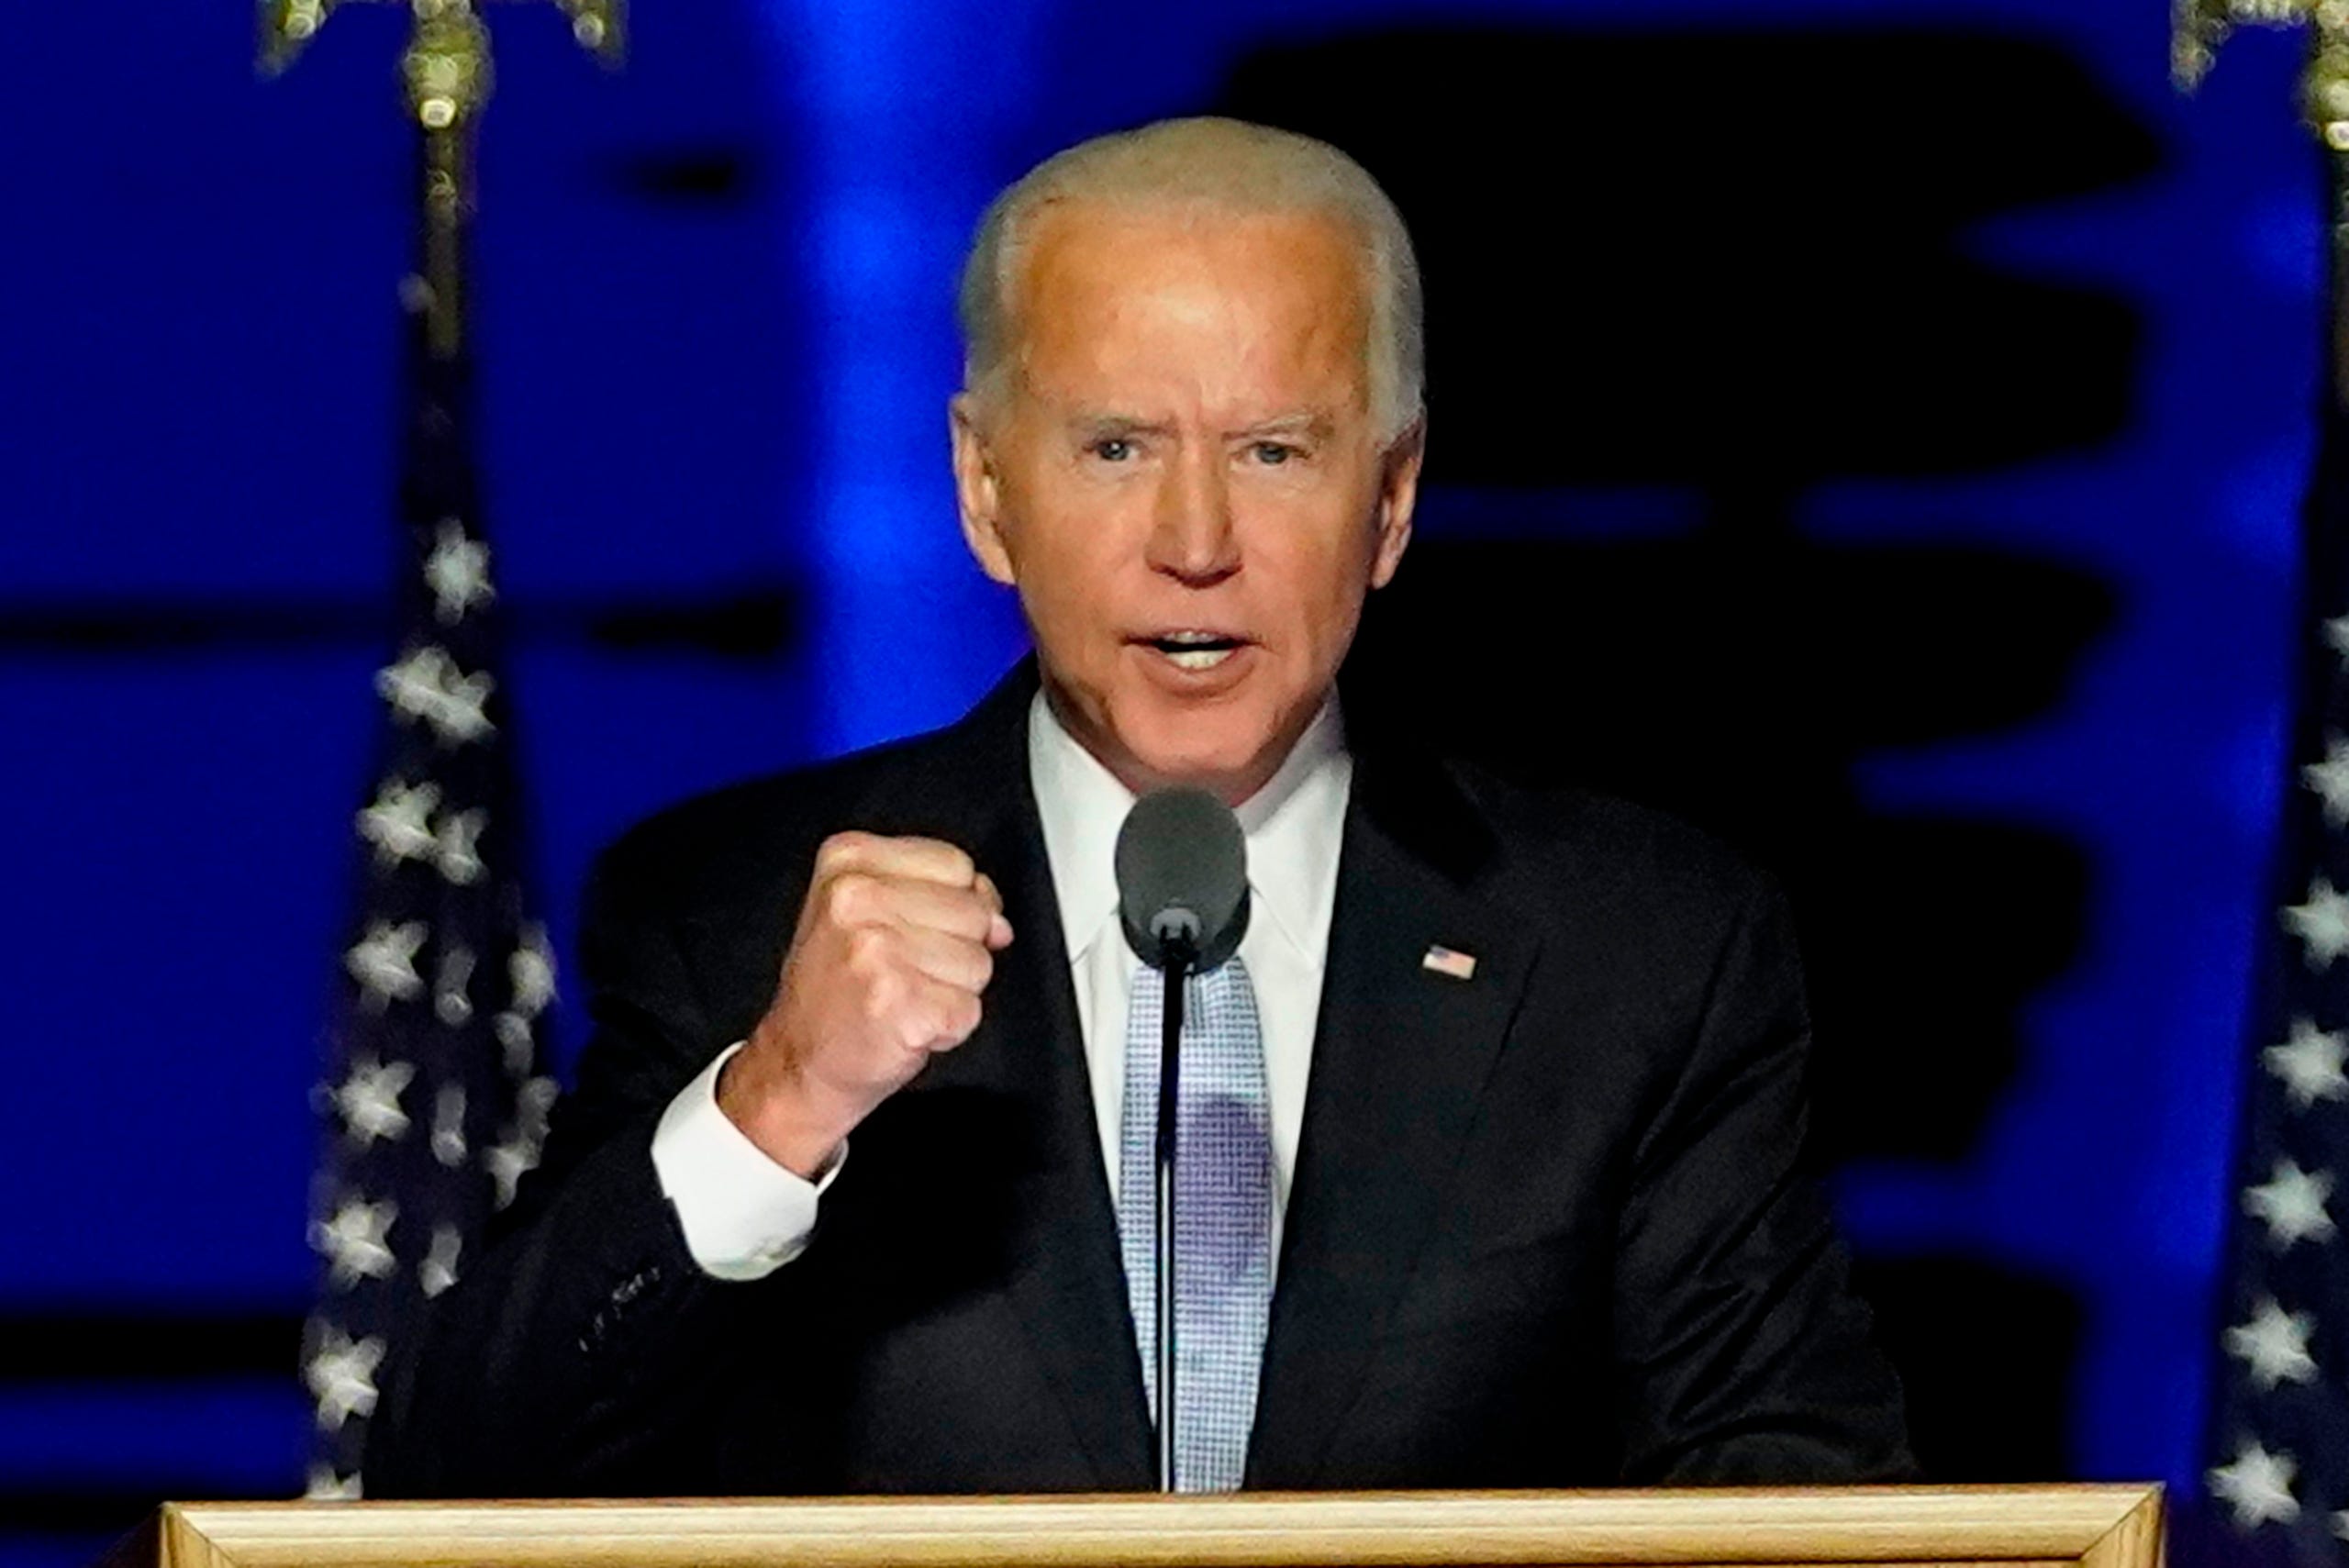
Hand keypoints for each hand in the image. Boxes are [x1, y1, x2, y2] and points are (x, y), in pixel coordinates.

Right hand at [718, 832, 1012, 1176]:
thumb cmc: (835, 991)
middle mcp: (856, 898)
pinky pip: (969, 1010)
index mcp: (848, 860)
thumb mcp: (868, 912)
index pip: (957, 864)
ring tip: (902, 999)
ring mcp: (876, 951)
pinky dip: (948, 1029)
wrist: (796, 1062)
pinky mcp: (898, 1003)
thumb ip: (939, 894)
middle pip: (975, 912)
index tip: (911, 932)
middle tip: (901, 973)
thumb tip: (998, 920)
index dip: (951, 905)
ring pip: (978, 963)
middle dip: (954, 950)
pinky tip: (905, 1027)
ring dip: (951, 992)